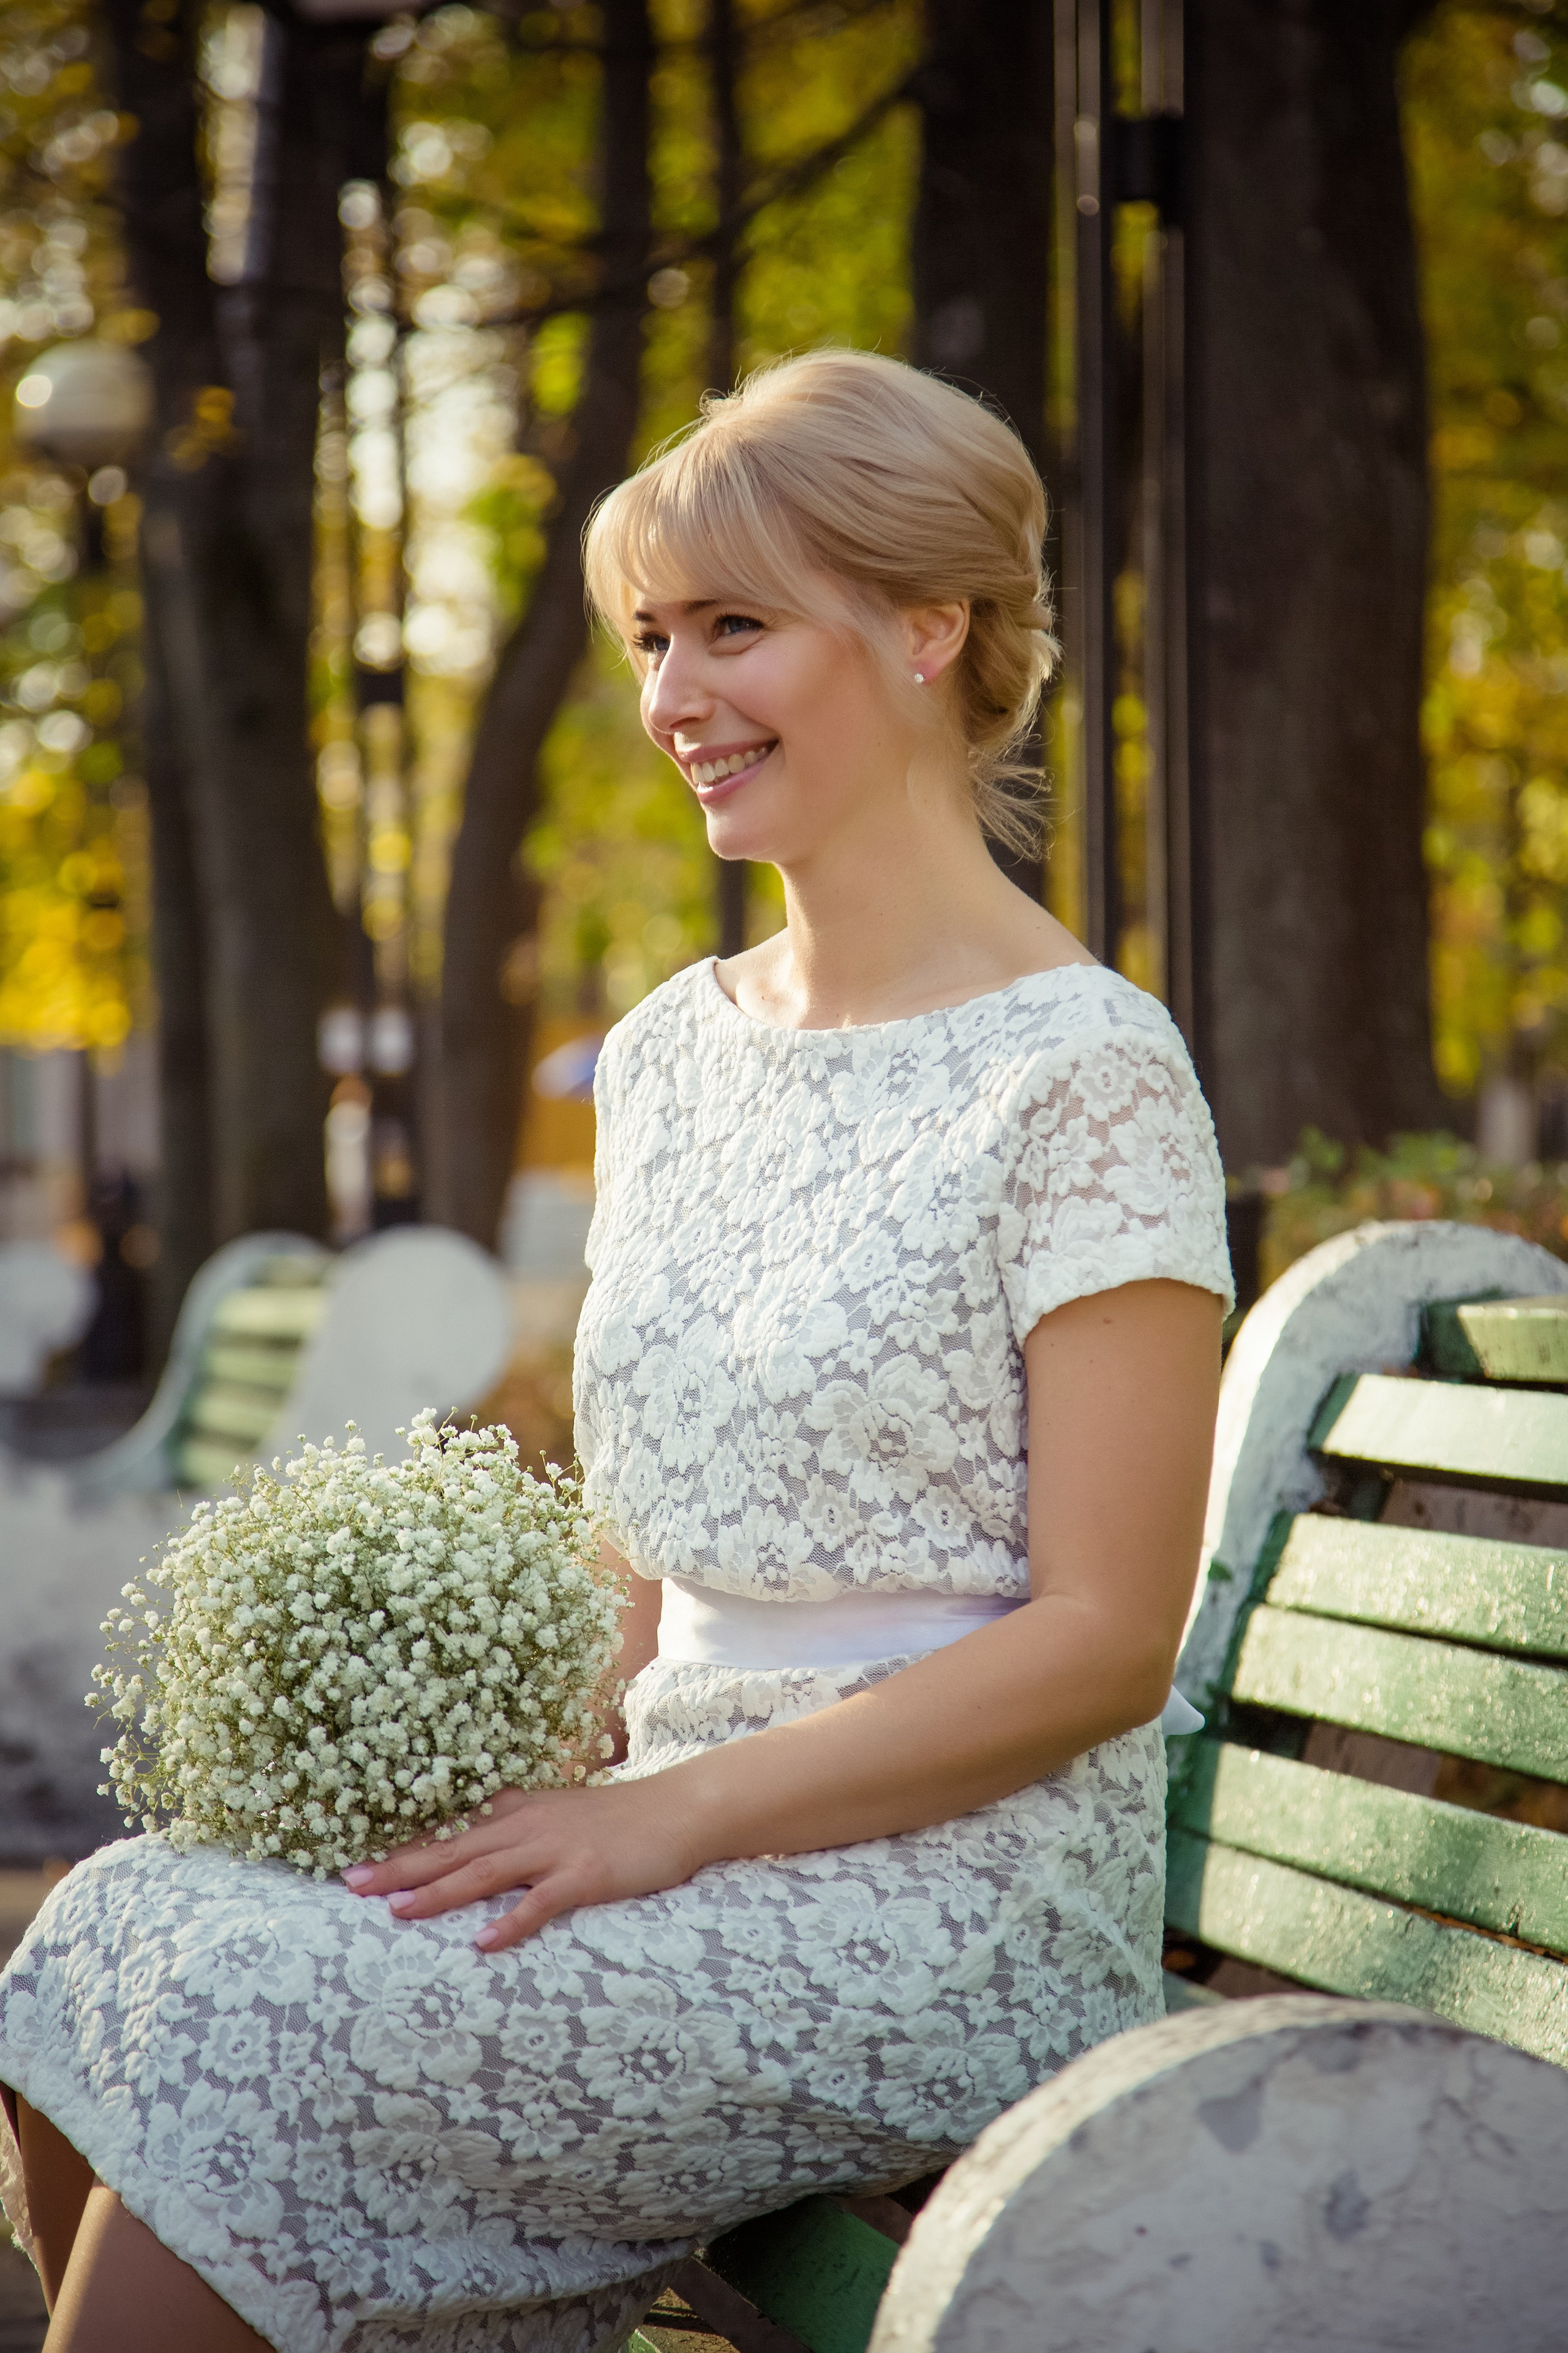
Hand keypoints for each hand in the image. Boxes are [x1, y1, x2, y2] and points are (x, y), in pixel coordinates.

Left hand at [340, 1778, 699, 1950]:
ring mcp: (555, 1850)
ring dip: (440, 1893)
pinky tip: (484, 1943)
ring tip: (399, 1911)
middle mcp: (527, 1827)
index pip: (450, 1834)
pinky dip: (511, 1922)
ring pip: (485, 1872)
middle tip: (352, 1885)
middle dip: (401, 1868)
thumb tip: (480, 1829)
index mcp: (518, 1813)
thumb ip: (519, 1822)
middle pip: (453, 1850)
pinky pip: (540, 1902)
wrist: (677, 1810)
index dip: (403, 1851)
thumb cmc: (619, 1819)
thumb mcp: (559, 1812)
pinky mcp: (584, 1875)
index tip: (358, 1865)